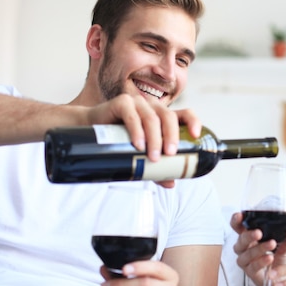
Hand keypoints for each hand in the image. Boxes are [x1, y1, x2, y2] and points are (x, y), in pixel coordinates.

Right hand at [86, 94, 201, 187]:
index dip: (193, 122)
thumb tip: (171, 183)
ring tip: (152, 156)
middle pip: (169, 117)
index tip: (196, 135)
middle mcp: (153, 106)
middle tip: (169, 155)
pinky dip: (137, 131)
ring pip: (152, 118)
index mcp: (163, 116)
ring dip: (154, 138)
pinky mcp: (122, 102)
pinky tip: (138, 145)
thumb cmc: (120, 140)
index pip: (185, 114)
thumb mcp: (141, 154)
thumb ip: (157, 168)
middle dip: (172, 136)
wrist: (90, 128)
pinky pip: (132, 116)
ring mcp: (138, 102)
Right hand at [230, 212, 285, 285]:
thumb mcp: (284, 244)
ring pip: (247, 253)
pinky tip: (270, 257)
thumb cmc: (277, 256)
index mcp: (249, 236)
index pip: (238, 227)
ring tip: (272, 244)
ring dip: (259, 248)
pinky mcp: (250, 272)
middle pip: (241, 239)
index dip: (236, 221)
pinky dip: (261, 261)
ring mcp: (245, 260)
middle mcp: (244, 248)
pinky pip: (253, 266)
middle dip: (249, 235)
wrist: (280, 277)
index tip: (240, 215)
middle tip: (259, 232)